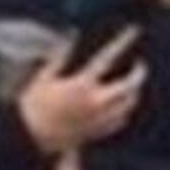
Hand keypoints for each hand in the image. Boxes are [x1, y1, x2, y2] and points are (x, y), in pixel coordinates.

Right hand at [13, 27, 143, 156]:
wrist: (30, 139)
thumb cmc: (33, 106)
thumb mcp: (43, 76)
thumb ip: (59, 55)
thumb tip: (70, 34)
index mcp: (81, 84)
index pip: (108, 57)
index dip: (123, 41)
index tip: (134, 31)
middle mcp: (95, 102)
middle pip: (130, 86)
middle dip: (139, 73)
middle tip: (140, 65)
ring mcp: (98, 119)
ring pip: (128, 104)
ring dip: (134, 92)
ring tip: (132, 85)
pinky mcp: (96, 132)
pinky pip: (120, 121)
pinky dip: (124, 111)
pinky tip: (122, 106)